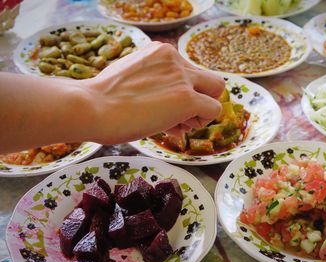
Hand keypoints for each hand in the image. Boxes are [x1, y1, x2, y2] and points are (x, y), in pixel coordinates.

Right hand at [83, 42, 223, 143]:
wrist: (91, 107)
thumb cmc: (101, 98)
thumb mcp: (131, 77)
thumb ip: (154, 81)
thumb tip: (168, 102)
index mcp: (160, 51)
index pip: (187, 70)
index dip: (181, 91)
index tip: (164, 107)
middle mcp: (174, 58)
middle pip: (208, 77)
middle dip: (199, 98)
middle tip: (180, 115)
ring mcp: (181, 77)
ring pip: (216, 89)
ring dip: (201, 110)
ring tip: (176, 124)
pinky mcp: (186, 98)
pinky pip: (214, 109)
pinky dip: (202, 121)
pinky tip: (178, 128)